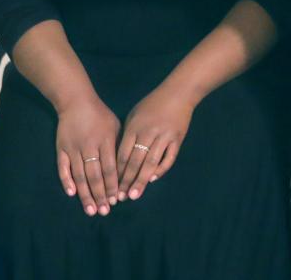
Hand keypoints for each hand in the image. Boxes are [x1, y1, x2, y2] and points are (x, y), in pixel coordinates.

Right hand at [56, 95, 120, 215]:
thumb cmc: (100, 114)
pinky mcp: (61, 148)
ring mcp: (74, 148)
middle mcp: (89, 146)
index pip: (110, 168)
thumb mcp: (115, 126)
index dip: (113, 186)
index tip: (116, 200)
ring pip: (80, 175)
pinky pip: (63, 168)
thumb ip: (119, 147)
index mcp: (105, 140)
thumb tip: (125, 171)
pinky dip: (67, 181)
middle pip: (95, 175)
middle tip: (104, 211)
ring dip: (85, 194)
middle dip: (101, 195)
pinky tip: (72, 194)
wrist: (75, 101)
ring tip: (91, 210)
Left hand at [116, 84, 194, 200]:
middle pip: (135, 161)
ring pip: (150, 163)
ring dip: (141, 181)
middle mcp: (148, 132)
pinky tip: (152, 179)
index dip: (116, 171)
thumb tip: (121, 158)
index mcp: (134, 126)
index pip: (122, 153)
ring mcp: (164, 136)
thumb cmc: (153, 104)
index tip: (111, 185)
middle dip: (126, 181)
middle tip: (121, 197)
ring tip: (134, 195)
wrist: (178, 93)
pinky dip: (160, 170)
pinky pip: (168, 159)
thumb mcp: (135, 115)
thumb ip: (128, 134)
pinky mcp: (177, 139)